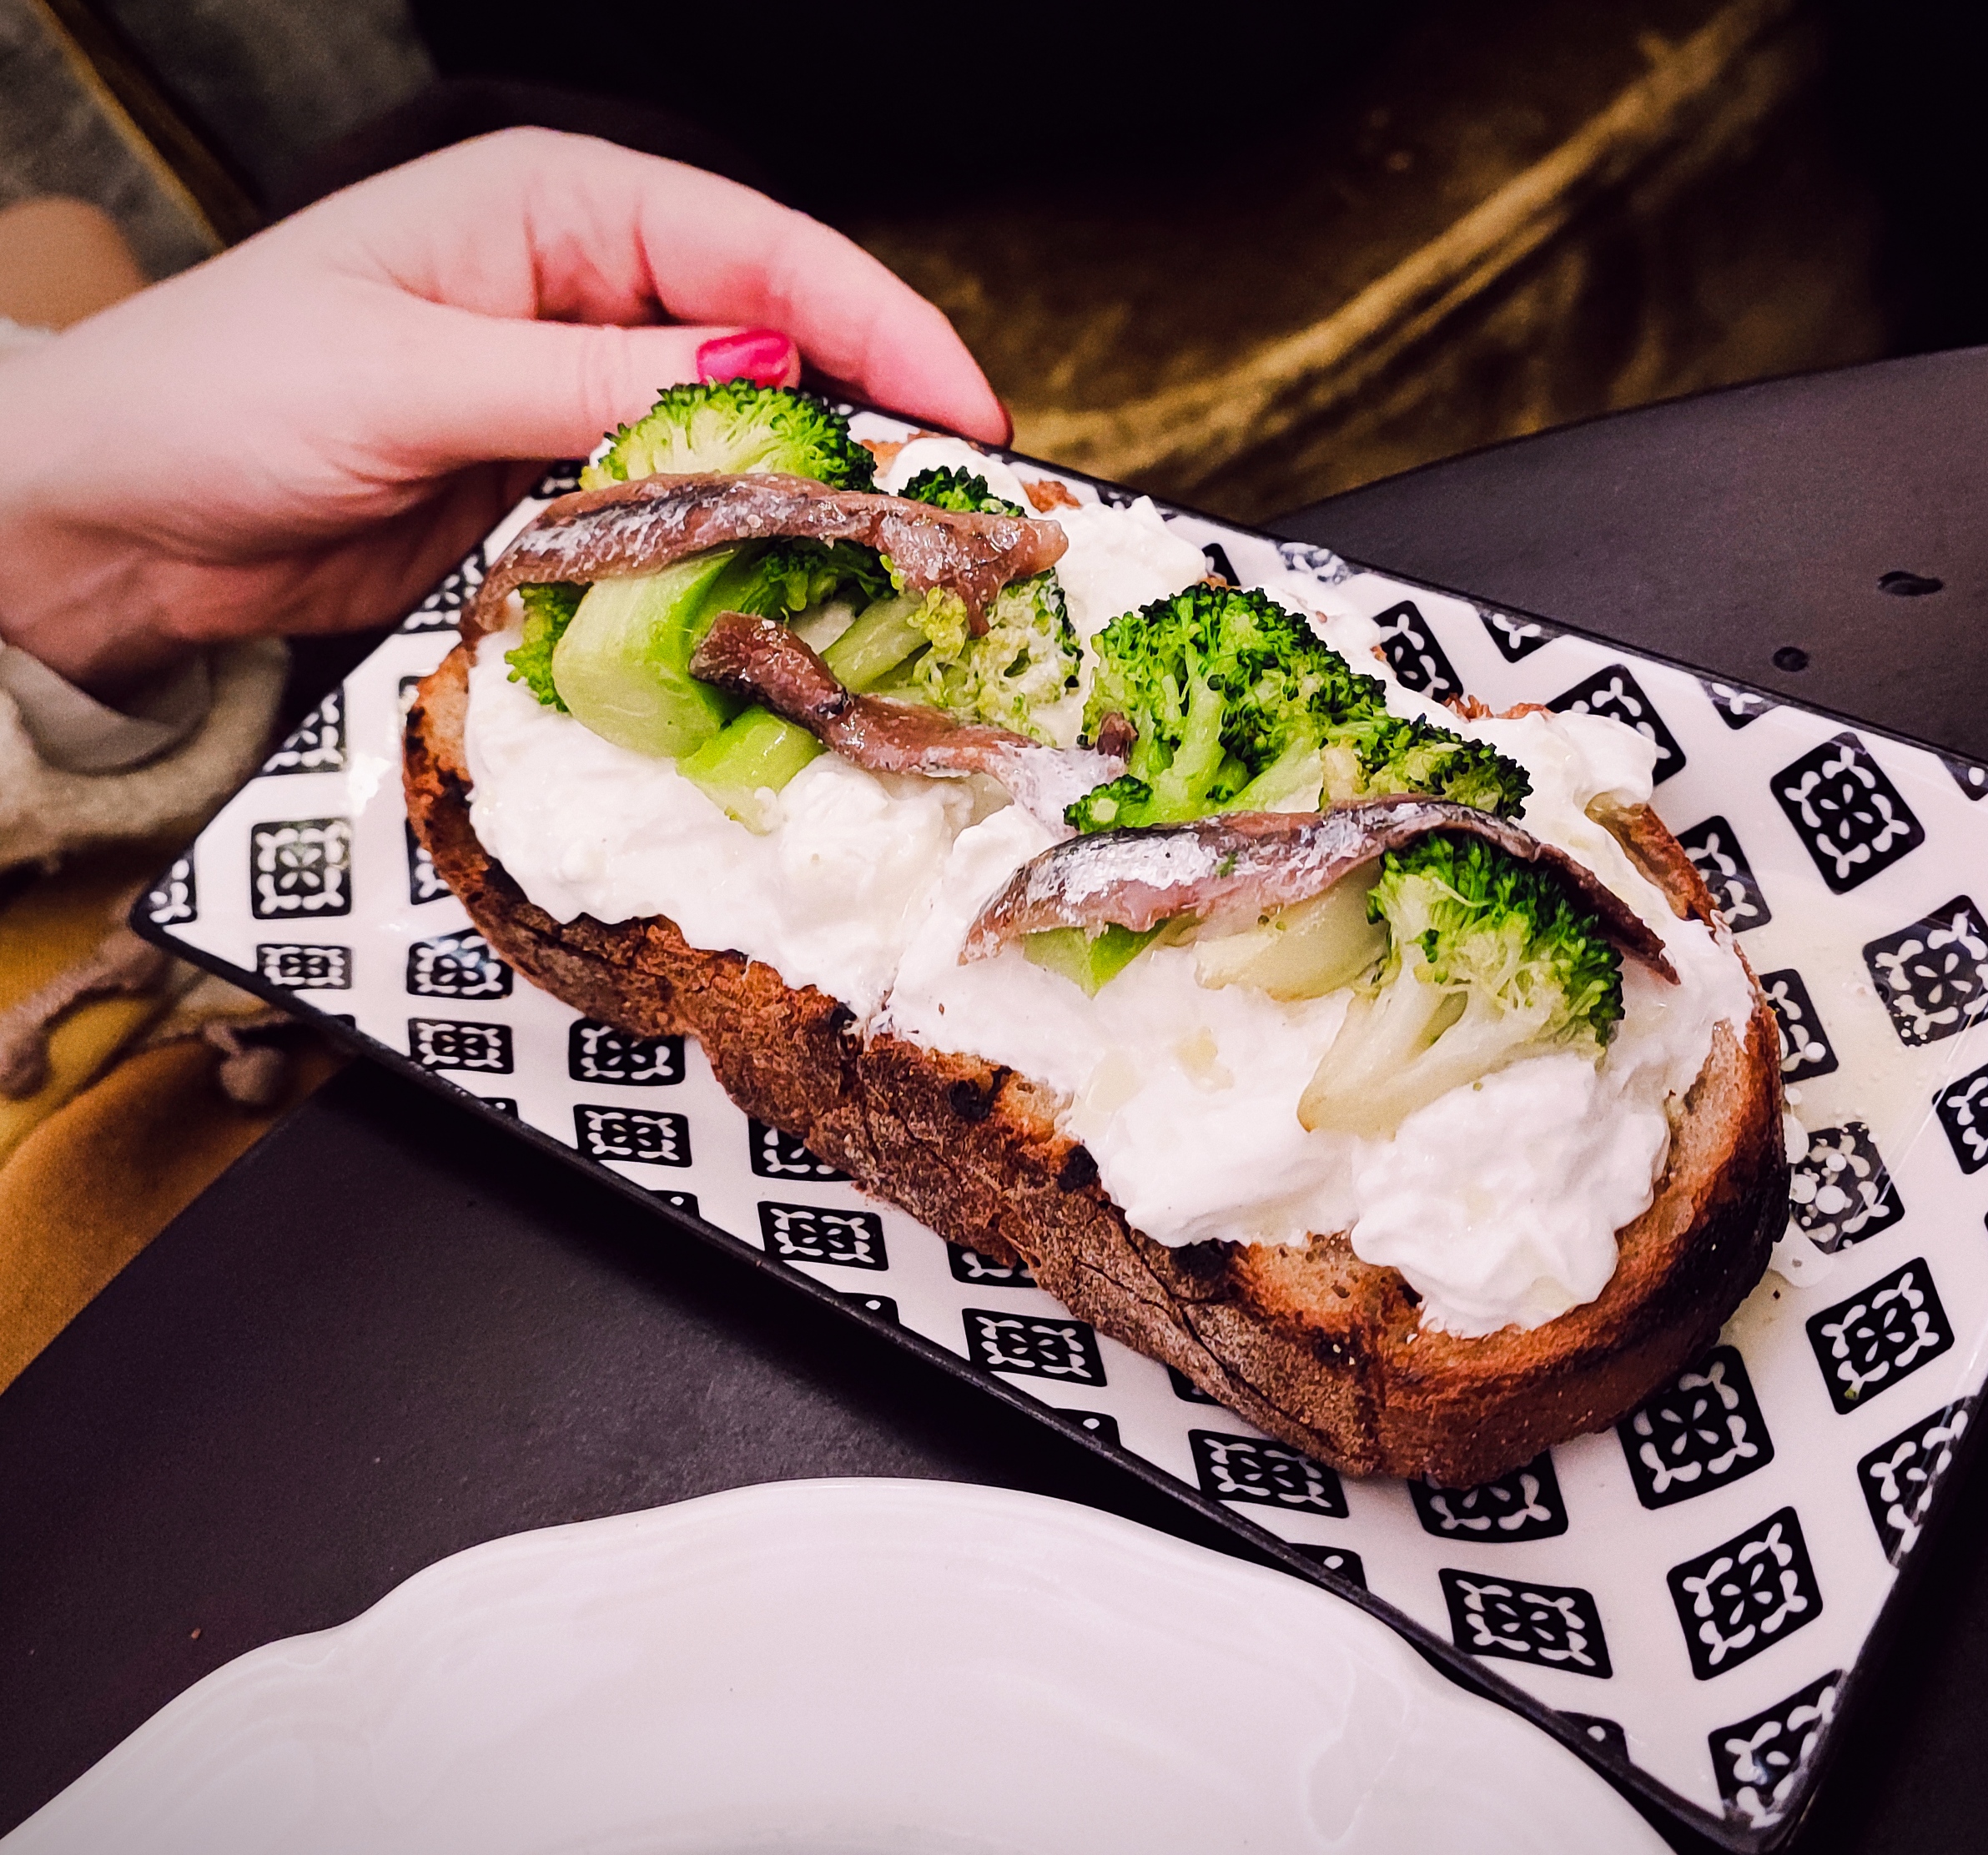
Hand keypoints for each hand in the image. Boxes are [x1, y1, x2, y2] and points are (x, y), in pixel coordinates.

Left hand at [0, 129, 1007, 698]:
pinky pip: (679, 520)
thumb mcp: (411, 374)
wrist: (109, 518)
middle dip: (872, 420)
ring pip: (737, 445)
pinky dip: (736, 558)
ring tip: (907, 569)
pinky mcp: (557, 493)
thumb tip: (767, 385)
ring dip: (813, 503)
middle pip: (774, 348)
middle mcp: (584, 294)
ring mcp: (576, 399)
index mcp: (555, 209)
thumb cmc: (222, 396)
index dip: (878, 326)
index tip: (967, 412)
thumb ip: (591, 382)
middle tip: (967, 513)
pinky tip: (790, 602)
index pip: (758, 253)